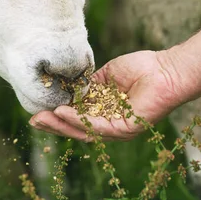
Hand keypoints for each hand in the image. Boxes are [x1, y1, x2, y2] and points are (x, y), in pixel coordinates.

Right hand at [29, 50, 185, 140]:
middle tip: (33, 120)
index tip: (37, 110)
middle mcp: (110, 123)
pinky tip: (63, 112)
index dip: (57, 115)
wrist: (167, 69)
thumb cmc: (143, 68)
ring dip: (61, 124)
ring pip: (84, 131)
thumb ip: (89, 85)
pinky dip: (78, 120)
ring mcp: (118, 128)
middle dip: (54, 125)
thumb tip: (70, 88)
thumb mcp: (106, 75)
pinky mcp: (126, 129)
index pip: (77, 118)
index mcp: (105, 111)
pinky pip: (98, 127)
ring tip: (43, 118)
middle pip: (76, 129)